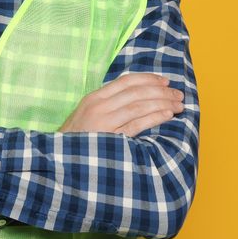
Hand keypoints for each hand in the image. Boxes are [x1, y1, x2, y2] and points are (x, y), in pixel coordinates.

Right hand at [59, 73, 184, 136]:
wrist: (59, 159)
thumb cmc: (76, 140)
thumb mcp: (87, 115)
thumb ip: (107, 105)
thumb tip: (135, 98)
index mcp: (94, 98)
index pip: (126, 81)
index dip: (148, 79)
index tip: (165, 81)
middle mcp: (99, 106)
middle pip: (136, 91)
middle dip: (161, 91)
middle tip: (178, 94)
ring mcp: (104, 121)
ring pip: (139, 105)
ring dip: (162, 103)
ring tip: (178, 105)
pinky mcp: (110, 138)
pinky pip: (137, 124)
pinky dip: (154, 117)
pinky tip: (167, 115)